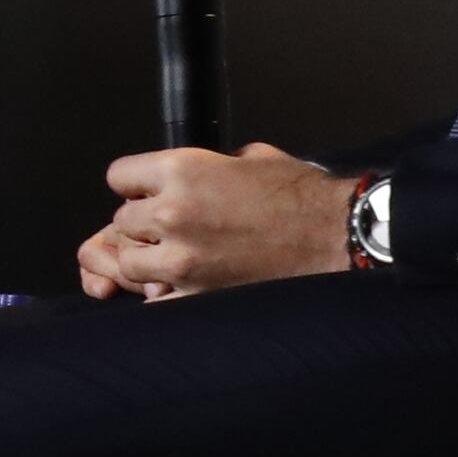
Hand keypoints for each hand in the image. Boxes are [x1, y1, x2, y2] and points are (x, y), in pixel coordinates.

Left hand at [80, 142, 351, 301]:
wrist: (338, 237)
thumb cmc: (303, 197)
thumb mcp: (251, 157)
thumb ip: (209, 163)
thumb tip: (195, 173)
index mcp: (181, 171)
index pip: (119, 176)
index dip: (135, 183)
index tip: (146, 191)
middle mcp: (172, 214)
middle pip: (122, 220)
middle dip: (143, 222)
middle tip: (171, 226)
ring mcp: (181, 259)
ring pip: (128, 261)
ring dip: (147, 258)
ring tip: (175, 255)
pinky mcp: (196, 295)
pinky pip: (154, 299)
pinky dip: (164, 292)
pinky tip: (185, 283)